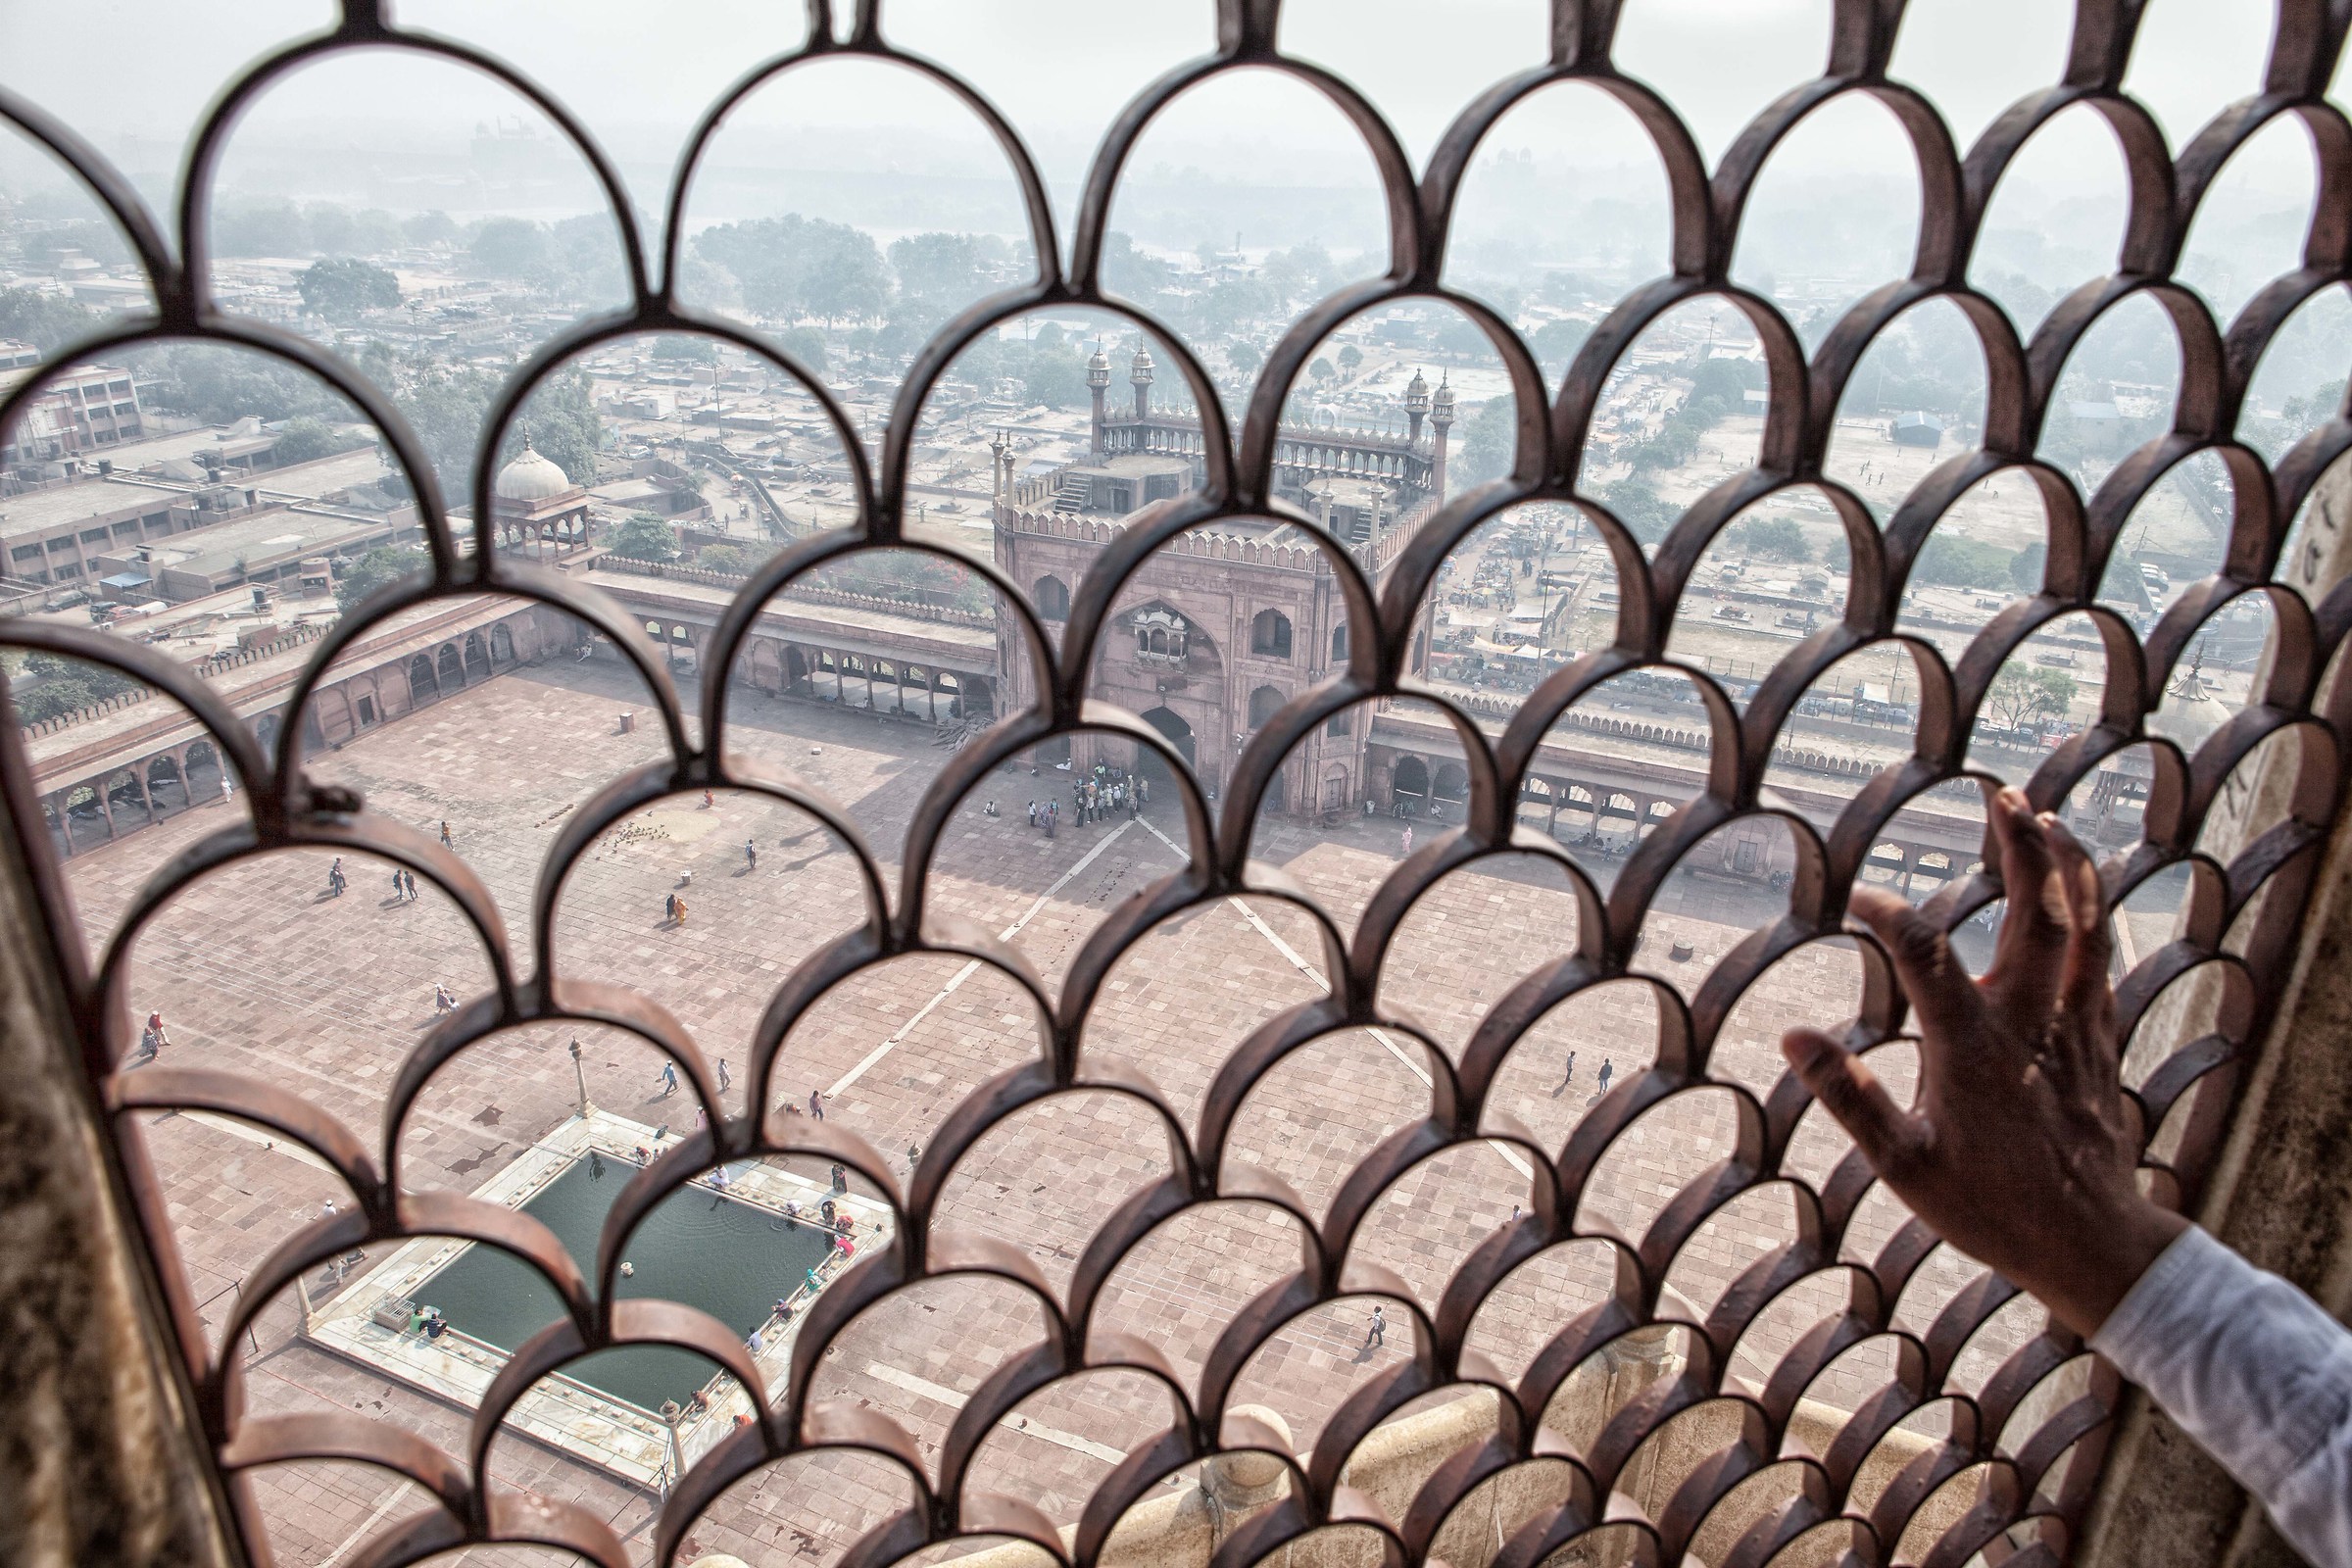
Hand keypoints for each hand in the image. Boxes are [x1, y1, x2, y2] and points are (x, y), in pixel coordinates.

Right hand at [1780, 786, 2185, 1337]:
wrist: (2091, 1245)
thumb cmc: (1990, 1207)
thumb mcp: (1904, 1165)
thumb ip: (1849, 1096)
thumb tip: (1792, 1035)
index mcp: (1974, 1049)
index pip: (1926, 955)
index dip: (1891, 916)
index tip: (1860, 900)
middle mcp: (2031, 1025)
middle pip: (2036, 915)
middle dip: (2020, 849)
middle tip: (2001, 796)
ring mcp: (2074, 1028)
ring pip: (2083, 928)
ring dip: (2067, 867)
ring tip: (2046, 818)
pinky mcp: (2101, 1041)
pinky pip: (2102, 958)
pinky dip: (2092, 912)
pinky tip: (2079, 890)